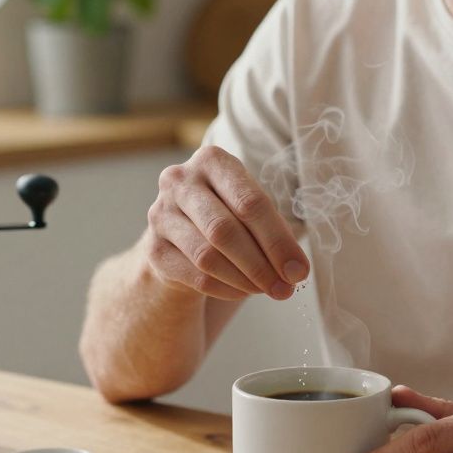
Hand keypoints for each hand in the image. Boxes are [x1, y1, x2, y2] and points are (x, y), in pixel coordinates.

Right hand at [146, 145, 308, 299]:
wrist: (182, 235)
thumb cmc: (228, 215)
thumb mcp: (251, 210)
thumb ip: (276, 233)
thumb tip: (296, 270)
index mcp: (212, 160)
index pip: (250, 202)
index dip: (278, 241)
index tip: (299, 270)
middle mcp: (180, 181)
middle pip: (225, 230)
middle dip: (262, 264)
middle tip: (285, 288)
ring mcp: (161, 215)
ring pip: (208, 256)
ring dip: (245, 280)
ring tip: (267, 290)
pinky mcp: (154, 250)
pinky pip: (196, 277)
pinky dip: (227, 289)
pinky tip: (243, 291)